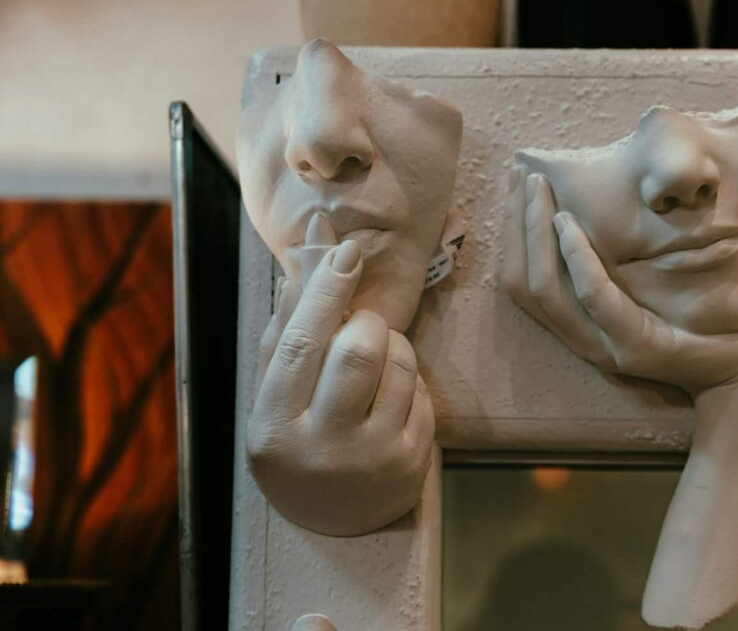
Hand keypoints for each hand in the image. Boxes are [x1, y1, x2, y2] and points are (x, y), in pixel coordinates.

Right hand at [248, 240, 434, 535]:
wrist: (332, 524)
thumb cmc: (297, 443)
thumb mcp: (274, 397)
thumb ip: (284, 333)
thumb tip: (304, 264)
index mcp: (275, 427)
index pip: (302, 344)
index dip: (326, 291)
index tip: (347, 252)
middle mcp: (324, 447)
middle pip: (358, 351)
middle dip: (366, 320)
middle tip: (360, 324)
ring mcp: (374, 458)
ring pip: (400, 364)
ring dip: (392, 343)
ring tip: (374, 359)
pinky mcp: (413, 463)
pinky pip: (423, 391)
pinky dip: (409, 376)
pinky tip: (390, 394)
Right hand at [502, 170, 737, 396]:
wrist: (737, 371)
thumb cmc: (692, 321)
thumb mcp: (641, 290)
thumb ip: (612, 265)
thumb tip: (591, 208)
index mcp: (576, 326)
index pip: (518, 280)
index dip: (512, 233)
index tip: (517, 186)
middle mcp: (580, 339)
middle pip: (522, 283)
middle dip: (518, 225)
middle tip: (523, 176)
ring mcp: (604, 347)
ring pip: (547, 290)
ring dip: (538, 234)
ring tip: (541, 192)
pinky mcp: (635, 348)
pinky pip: (596, 297)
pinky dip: (578, 259)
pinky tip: (570, 225)